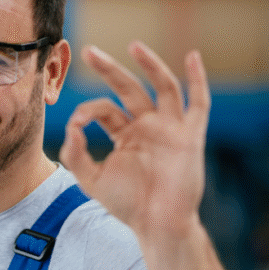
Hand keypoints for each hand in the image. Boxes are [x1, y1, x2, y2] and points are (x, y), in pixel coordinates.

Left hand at [59, 42, 209, 238]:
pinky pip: (198, 103)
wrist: (157, 224)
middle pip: (129, 88)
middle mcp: (147, 126)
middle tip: (89, 51)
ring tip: (133, 45)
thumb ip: (75, 155)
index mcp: (125, 134)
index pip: (105, 110)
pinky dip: (198, 80)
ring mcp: (170, 128)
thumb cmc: (127, 204)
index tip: (76, 122)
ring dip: (150, 64)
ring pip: (162, 87)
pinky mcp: (190, 135)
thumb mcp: (92, 180)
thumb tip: (69, 127)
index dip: (87, 111)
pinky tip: (193, 57)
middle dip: (109, 69)